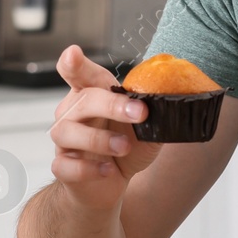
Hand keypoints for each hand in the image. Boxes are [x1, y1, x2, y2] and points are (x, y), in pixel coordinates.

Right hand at [49, 45, 162, 212]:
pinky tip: (108, 170)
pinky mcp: (62, 166)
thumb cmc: (125, 148)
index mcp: (92, 95)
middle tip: (140, 114)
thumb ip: (155, 110)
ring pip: (66, 132)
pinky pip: (66, 165)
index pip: (79, 73)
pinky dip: (89, 169)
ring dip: (99, 139)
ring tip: (123, 148)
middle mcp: (73, 113)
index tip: (73, 52)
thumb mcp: (146, 127)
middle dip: (112, 105)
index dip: (73, 63)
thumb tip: (175, 96)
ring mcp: (64, 140)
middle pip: (83, 100)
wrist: (109, 185)